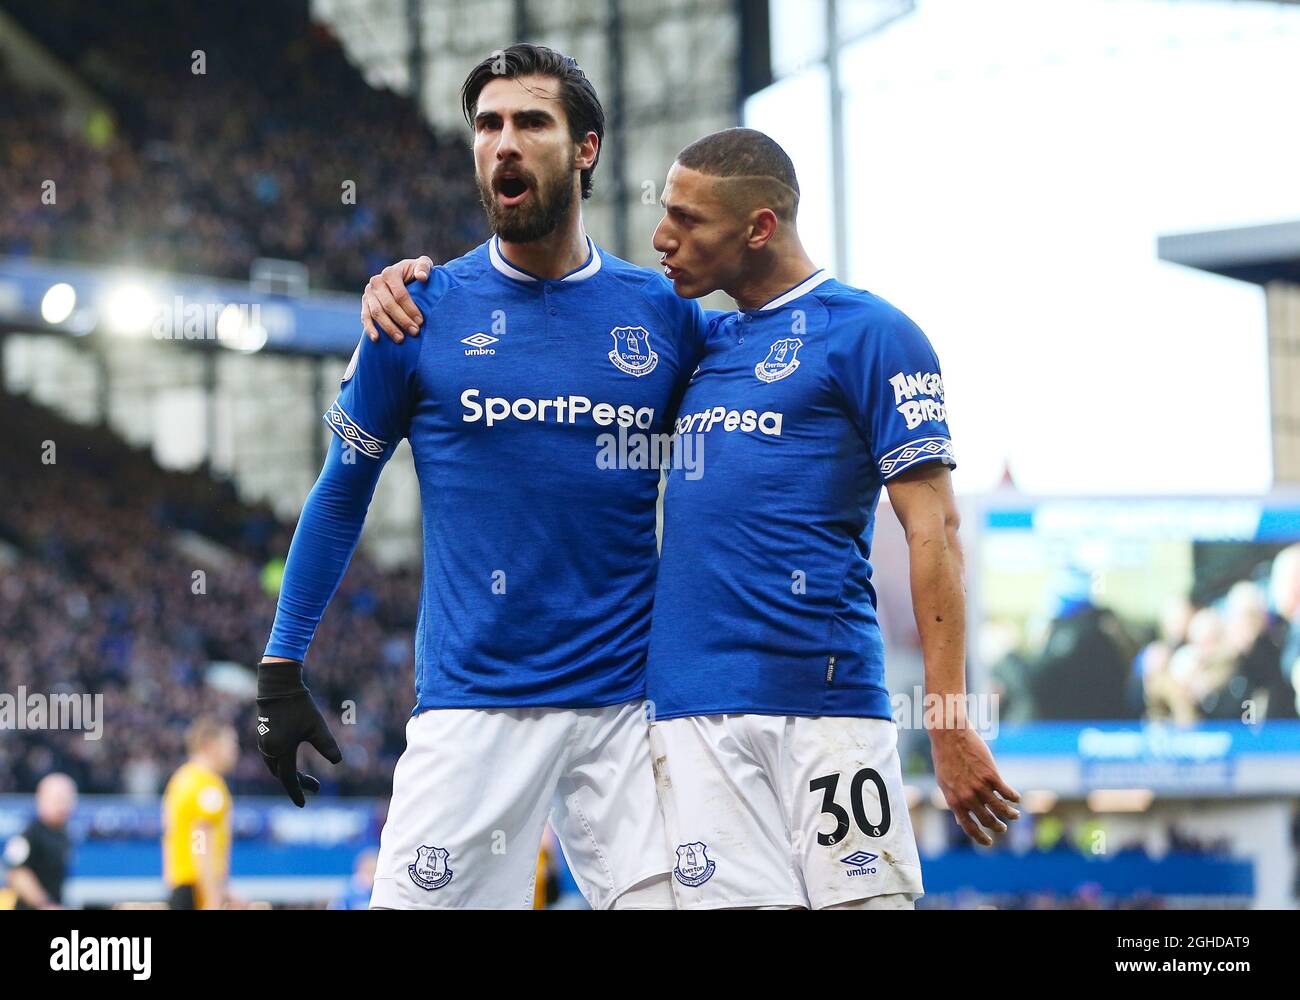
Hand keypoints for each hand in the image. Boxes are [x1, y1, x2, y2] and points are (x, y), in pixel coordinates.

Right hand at [256, 660, 342, 806]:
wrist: (278, 687)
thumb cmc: (299, 705)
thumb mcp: (317, 726)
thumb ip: (327, 745)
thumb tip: (338, 761)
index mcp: (281, 750)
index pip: (289, 778)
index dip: (298, 792)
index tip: (304, 804)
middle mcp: (269, 750)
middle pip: (282, 775)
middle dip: (297, 783)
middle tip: (316, 786)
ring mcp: (263, 743)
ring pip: (275, 767)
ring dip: (289, 774)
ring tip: (305, 778)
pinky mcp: (262, 736)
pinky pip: (271, 758)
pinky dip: (282, 765)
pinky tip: (292, 762)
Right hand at [361, 255, 433, 343]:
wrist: (403, 278)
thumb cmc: (415, 273)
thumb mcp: (423, 265)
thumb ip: (424, 266)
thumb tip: (421, 277)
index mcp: (390, 273)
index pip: (399, 294)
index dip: (410, 308)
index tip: (421, 321)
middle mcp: (376, 282)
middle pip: (388, 305)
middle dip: (402, 320)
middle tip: (414, 332)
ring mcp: (369, 293)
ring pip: (377, 313)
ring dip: (389, 327)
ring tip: (400, 339)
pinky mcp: (365, 304)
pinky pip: (365, 317)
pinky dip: (369, 328)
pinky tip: (377, 338)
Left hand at [930, 726, 1020, 846]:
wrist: (949, 736)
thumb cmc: (945, 758)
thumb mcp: (944, 783)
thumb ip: (954, 801)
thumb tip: (959, 820)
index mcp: (954, 800)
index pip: (969, 827)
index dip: (980, 838)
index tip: (988, 842)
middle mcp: (967, 797)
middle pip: (988, 820)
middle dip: (998, 827)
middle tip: (1003, 828)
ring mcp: (980, 787)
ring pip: (1001, 809)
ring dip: (1010, 815)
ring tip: (1015, 816)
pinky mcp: (991, 775)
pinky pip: (1007, 793)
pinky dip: (1014, 798)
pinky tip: (1016, 799)